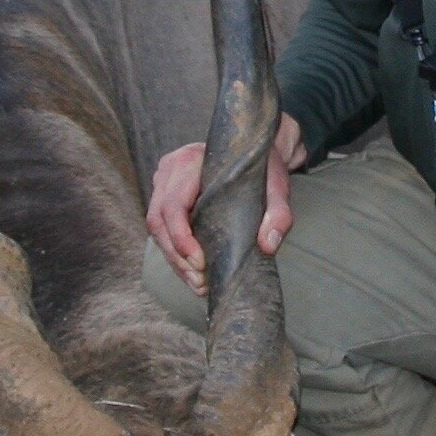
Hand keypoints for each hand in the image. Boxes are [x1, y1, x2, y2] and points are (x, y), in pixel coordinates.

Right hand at [146, 114, 303, 291]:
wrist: (256, 151)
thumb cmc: (263, 166)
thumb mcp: (277, 185)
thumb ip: (278, 213)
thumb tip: (268, 245)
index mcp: (190, 161)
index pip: (172, 204)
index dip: (180, 237)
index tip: (199, 263)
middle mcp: (170, 170)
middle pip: (158, 220)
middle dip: (177, 257)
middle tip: (200, 283)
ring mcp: (164, 183)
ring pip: (156, 228)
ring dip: (174, 260)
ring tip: (198, 284)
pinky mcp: (166, 196)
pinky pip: (162, 229)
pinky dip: (175, 253)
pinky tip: (193, 272)